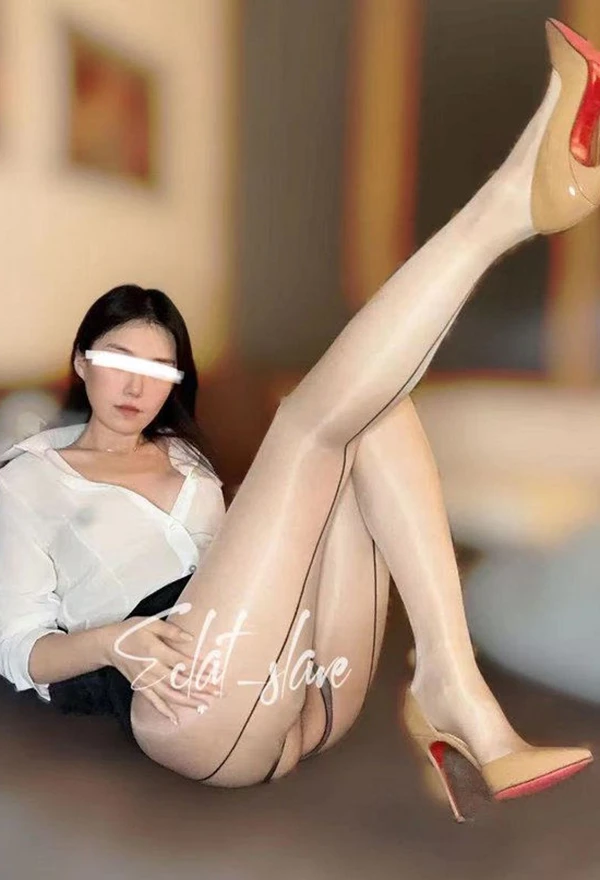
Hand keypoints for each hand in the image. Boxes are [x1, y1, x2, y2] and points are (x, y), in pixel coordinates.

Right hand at [103, 616, 220, 723]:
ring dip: (188, 702)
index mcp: (156, 652)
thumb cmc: (131, 631)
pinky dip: (164, 712)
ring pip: (170, 695)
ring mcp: (146, 680)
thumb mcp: (150, 623)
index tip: (216, 672)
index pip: (183, 663)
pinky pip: (154, 702)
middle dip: (201, 688)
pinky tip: (175, 720)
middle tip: (219, 693)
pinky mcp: (140, 687)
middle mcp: (152, 669)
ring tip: (205, 705)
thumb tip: (190, 638)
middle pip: (180, 682)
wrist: (108, 644)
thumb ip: (171, 630)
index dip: (200, 669)